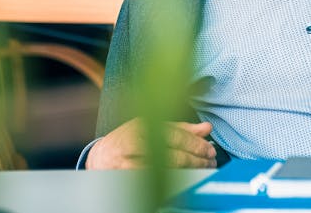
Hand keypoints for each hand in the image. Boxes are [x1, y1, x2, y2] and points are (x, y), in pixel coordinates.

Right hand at [86, 118, 216, 169]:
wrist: (100, 158)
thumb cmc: (128, 140)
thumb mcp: (150, 127)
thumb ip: (180, 128)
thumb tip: (206, 129)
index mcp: (141, 127)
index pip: (175, 136)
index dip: (195, 144)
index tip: (209, 150)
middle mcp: (134, 145)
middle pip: (172, 155)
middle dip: (195, 160)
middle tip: (209, 162)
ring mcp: (130, 165)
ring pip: (166, 172)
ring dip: (188, 173)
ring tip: (201, 171)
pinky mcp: (129, 180)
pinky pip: (156, 184)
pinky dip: (173, 182)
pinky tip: (184, 180)